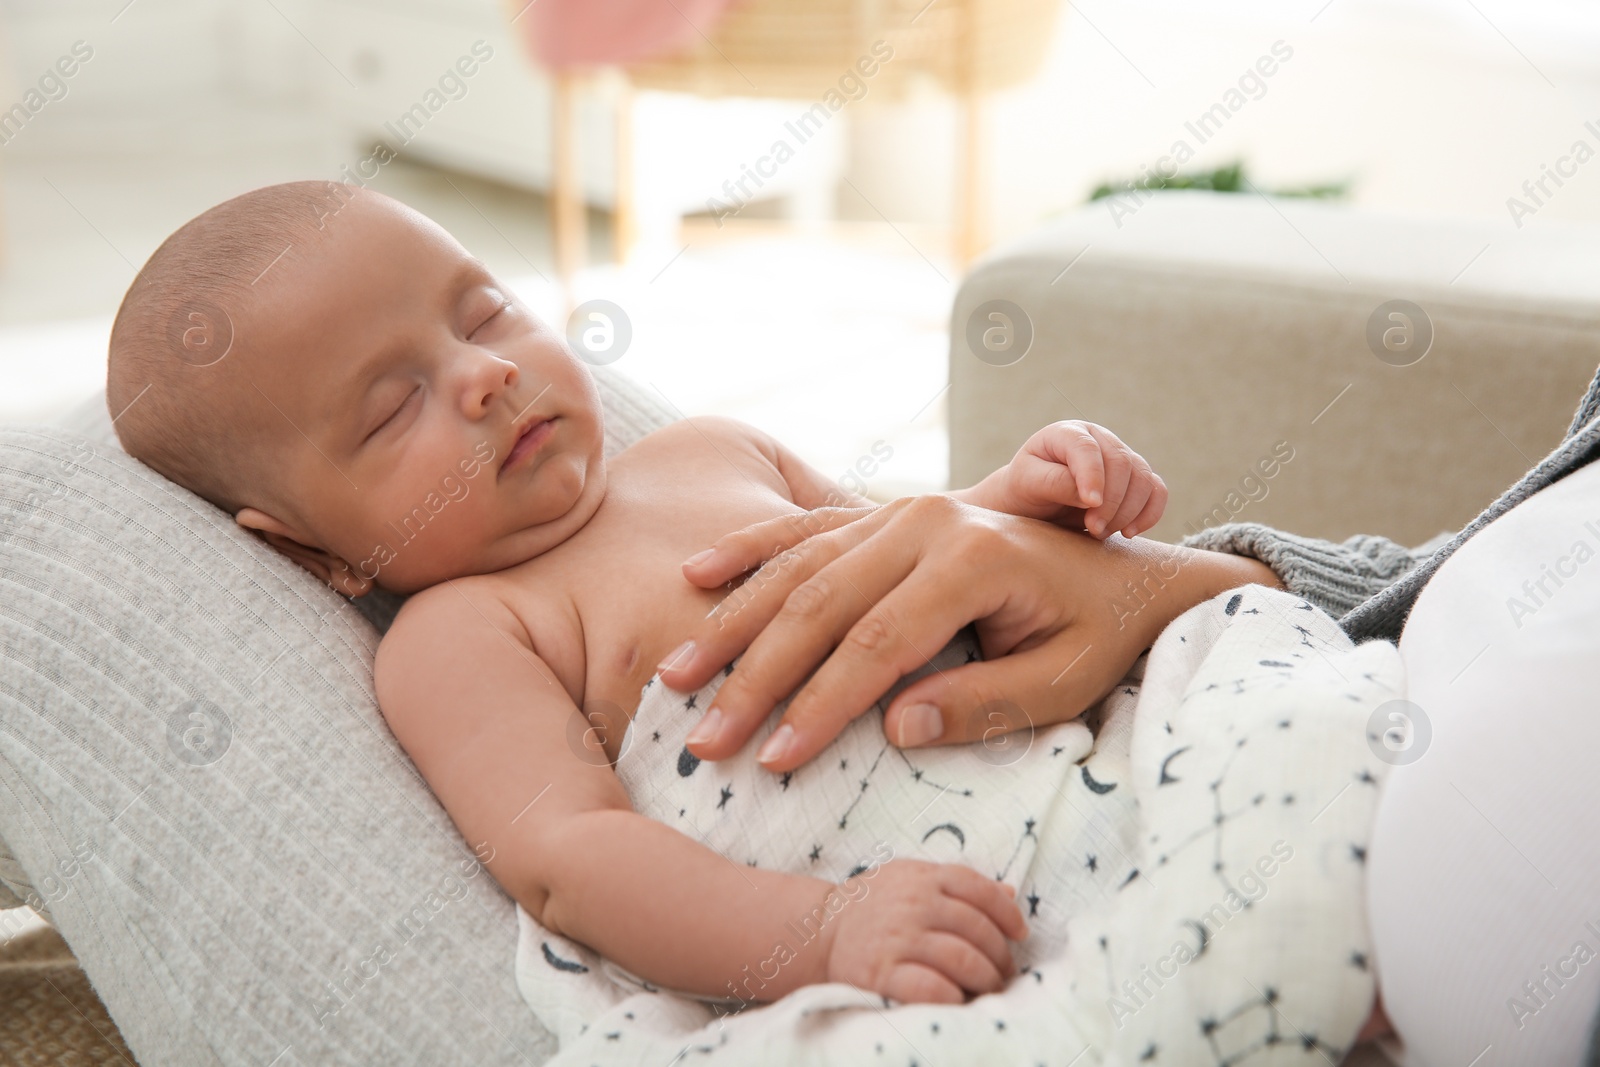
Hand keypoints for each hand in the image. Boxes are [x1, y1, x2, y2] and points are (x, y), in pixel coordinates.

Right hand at [664, 494, 1280, 770]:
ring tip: (676, 676)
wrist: (1122, 566)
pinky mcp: (885, 516)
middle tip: (705, 738)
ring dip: (733, 623)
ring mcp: (900, 511)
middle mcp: (926, 522)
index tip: (773, 759)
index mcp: (972, 558)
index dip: (820, 706)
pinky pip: (803, 530)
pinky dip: (749, 554)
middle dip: (755, 677)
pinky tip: (695, 577)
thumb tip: (895, 729)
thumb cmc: (1098, 632)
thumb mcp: (1067, 680)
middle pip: (819, 605)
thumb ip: (984, 704)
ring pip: (798, 568)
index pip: (876, 645)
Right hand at [820, 860, 1026, 1003]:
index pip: (980, 890)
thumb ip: (958, 884)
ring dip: (986, 978)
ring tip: (989, 987)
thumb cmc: (877, 905)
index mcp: (924, 878)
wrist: (820, 930)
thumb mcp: (914, 880)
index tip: (1019, 933)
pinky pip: (931, 988)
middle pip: (978, 929)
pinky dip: (954, 996)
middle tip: (1004, 971)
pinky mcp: (882, 973)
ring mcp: (898, 939)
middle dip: (1000, 955)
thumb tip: (1009, 894)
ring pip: (963, 959)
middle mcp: (913, 904)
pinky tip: (959, 998)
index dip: (1007, 914)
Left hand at [965, 421, 1166, 537]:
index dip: (1093, 475)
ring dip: (1127, 511)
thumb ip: (1054, 483)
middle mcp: (1099, 439)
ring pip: (1143, 478)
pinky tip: (1130, 532)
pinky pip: (1156, 491)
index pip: (1087, 447)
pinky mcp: (1134, 480)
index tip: (1090, 504)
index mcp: (1068, 433)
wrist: (1035, 504)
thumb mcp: (1027, 484)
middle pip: (1121, 463)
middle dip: (1111, 501)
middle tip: (1093, 528)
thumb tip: (1091, 496)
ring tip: (1100, 532)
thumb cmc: (1025, 490)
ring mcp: (1120, 458)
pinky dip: (1150, 513)